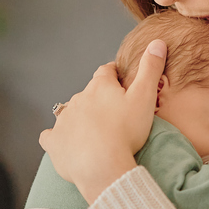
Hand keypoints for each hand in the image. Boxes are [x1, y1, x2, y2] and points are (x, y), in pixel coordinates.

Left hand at [40, 39, 166, 203]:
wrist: (102, 165)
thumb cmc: (126, 132)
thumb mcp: (144, 97)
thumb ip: (150, 69)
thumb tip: (157, 42)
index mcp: (100, 87)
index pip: (106, 72)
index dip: (114, 75)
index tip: (120, 79)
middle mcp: (78, 99)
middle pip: (89, 93)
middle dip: (99, 99)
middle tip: (114, 113)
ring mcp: (63, 120)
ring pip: (71, 112)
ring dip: (80, 117)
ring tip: (93, 131)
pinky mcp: (54, 141)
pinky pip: (50, 136)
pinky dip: (58, 137)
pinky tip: (65, 142)